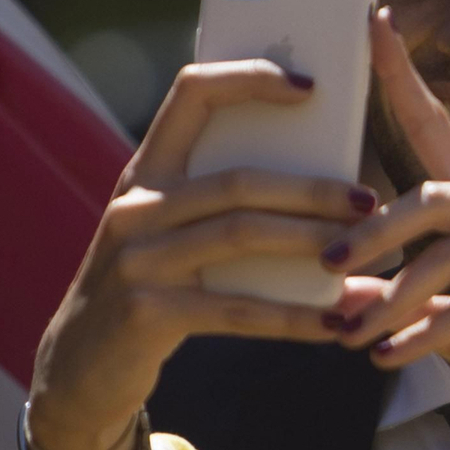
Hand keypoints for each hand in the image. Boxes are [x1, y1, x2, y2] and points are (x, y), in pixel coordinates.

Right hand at [30, 60, 380, 449]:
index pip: (191, 94)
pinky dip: (293, 317)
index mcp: (144, 173)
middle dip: (313, 189)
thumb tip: (320, 181)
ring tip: (364, 254)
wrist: (80, 370)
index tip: (311, 86)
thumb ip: (214, 203)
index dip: (250, 79)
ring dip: (312, 243)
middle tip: (369, 201)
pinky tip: (334, 323)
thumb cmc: (146, 291)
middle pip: (238, 180)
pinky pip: (237, 311)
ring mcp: (136, 259)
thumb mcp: (163, 235)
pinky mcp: (147, 313)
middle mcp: (135, 207)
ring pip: (241, 236)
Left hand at [326, 12, 449, 449]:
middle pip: (430, 197)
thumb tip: (339, 292)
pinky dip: (431, 331)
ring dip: (395, 299)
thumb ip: (402, 300)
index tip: (372, 21)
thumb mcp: (447, 324)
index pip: (438, 129)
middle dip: (371, 235)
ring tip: (356, 337)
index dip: (403, 76)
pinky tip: (395, 357)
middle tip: (325, 267)